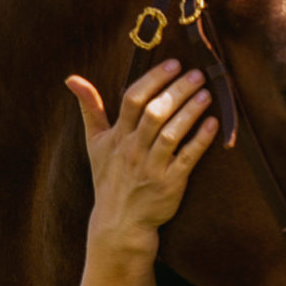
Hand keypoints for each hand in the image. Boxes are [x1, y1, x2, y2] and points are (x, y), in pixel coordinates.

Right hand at [66, 58, 218, 250]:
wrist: (120, 222)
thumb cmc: (109, 178)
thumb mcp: (95, 143)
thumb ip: (90, 109)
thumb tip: (72, 79)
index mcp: (117, 136)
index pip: (132, 100)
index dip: (153, 79)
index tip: (173, 63)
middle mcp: (133, 150)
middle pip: (154, 113)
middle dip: (177, 91)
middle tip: (197, 74)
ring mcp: (152, 167)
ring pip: (171, 134)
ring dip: (190, 112)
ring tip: (206, 94)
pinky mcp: (170, 184)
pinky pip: (187, 158)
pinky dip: (200, 140)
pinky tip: (213, 124)